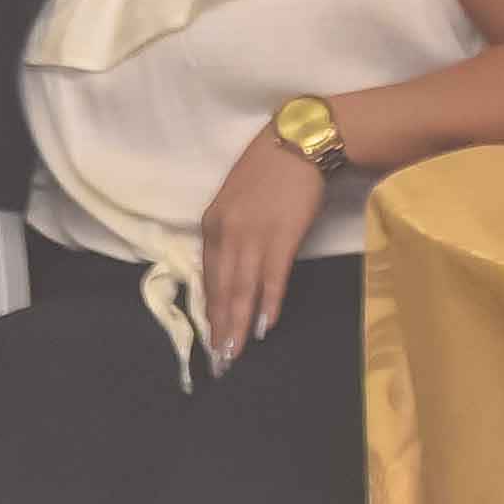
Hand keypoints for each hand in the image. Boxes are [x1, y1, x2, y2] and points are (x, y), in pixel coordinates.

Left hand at [195, 127, 323, 367]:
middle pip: (221, 288)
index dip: (209, 310)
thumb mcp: (234, 203)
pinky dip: (269, 302)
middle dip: (220, 326)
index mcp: (212, 225)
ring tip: (234, 352)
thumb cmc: (267, 172)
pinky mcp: (283, 235)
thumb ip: (229, 235)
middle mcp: (227, 233)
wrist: (297, 144)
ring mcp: (254, 235)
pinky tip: (265, 325)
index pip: (207, 277)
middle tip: (219, 360)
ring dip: (239, 323)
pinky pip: (273, 276)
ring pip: (242, 288)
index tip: (209, 338)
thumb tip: (230, 271)